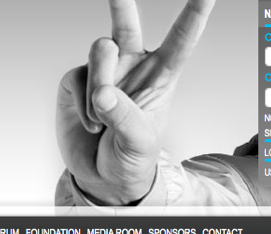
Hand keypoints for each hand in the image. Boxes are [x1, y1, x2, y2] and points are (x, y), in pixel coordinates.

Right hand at [57, 0, 215, 204]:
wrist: (102, 178)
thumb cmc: (131, 158)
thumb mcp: (139, 142)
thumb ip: (125, 116)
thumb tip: (102, 94)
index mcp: (161, 75)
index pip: (180, 40)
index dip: (193, 15)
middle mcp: (131, 65)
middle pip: (127, 23)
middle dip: (121, 2)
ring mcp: (103, 71)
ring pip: (101, 51)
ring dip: (100, 84)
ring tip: (102, 118)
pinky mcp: (77, 80)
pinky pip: (78, 76)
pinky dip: (83, 105)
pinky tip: (92, 124)